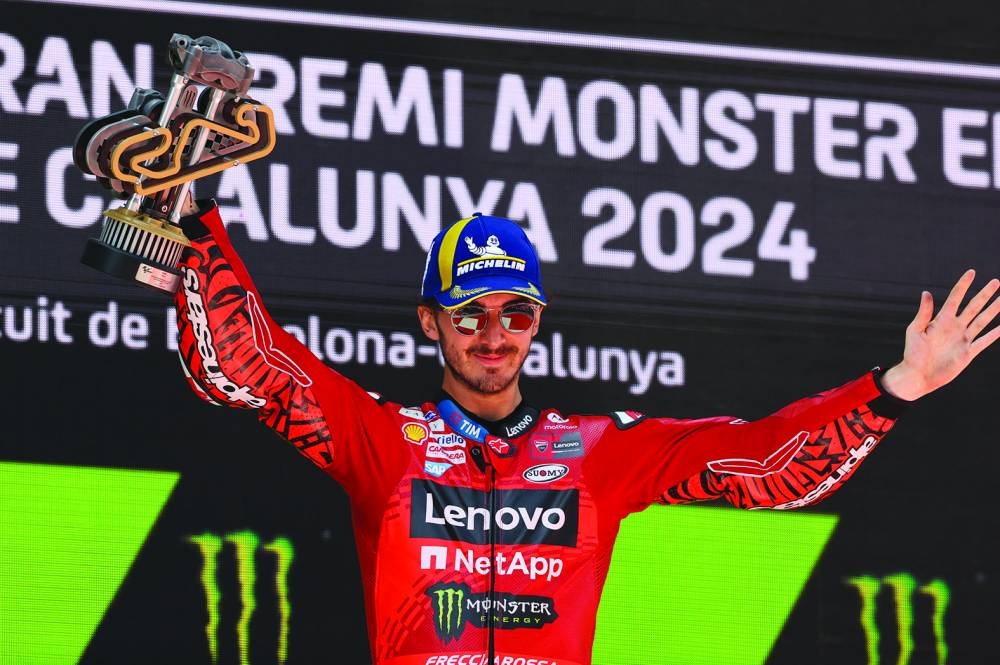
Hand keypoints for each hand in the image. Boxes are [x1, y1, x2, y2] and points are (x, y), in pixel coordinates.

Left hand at [881, 269, 999, 400]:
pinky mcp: (967, 352)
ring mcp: (962, 339)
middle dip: (984, 294)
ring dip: (993, 310)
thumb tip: (926, 292)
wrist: (918, 375)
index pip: (955, 298)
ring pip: (982, 321)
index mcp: (941, 320)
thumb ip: (924, 313)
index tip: (972, 272)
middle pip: (973, 306)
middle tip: (996, 282)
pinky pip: (984, 341)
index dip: (963, 285)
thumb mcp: (915, 330)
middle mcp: (954, 327)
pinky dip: (994, 334)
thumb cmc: (912, 352)